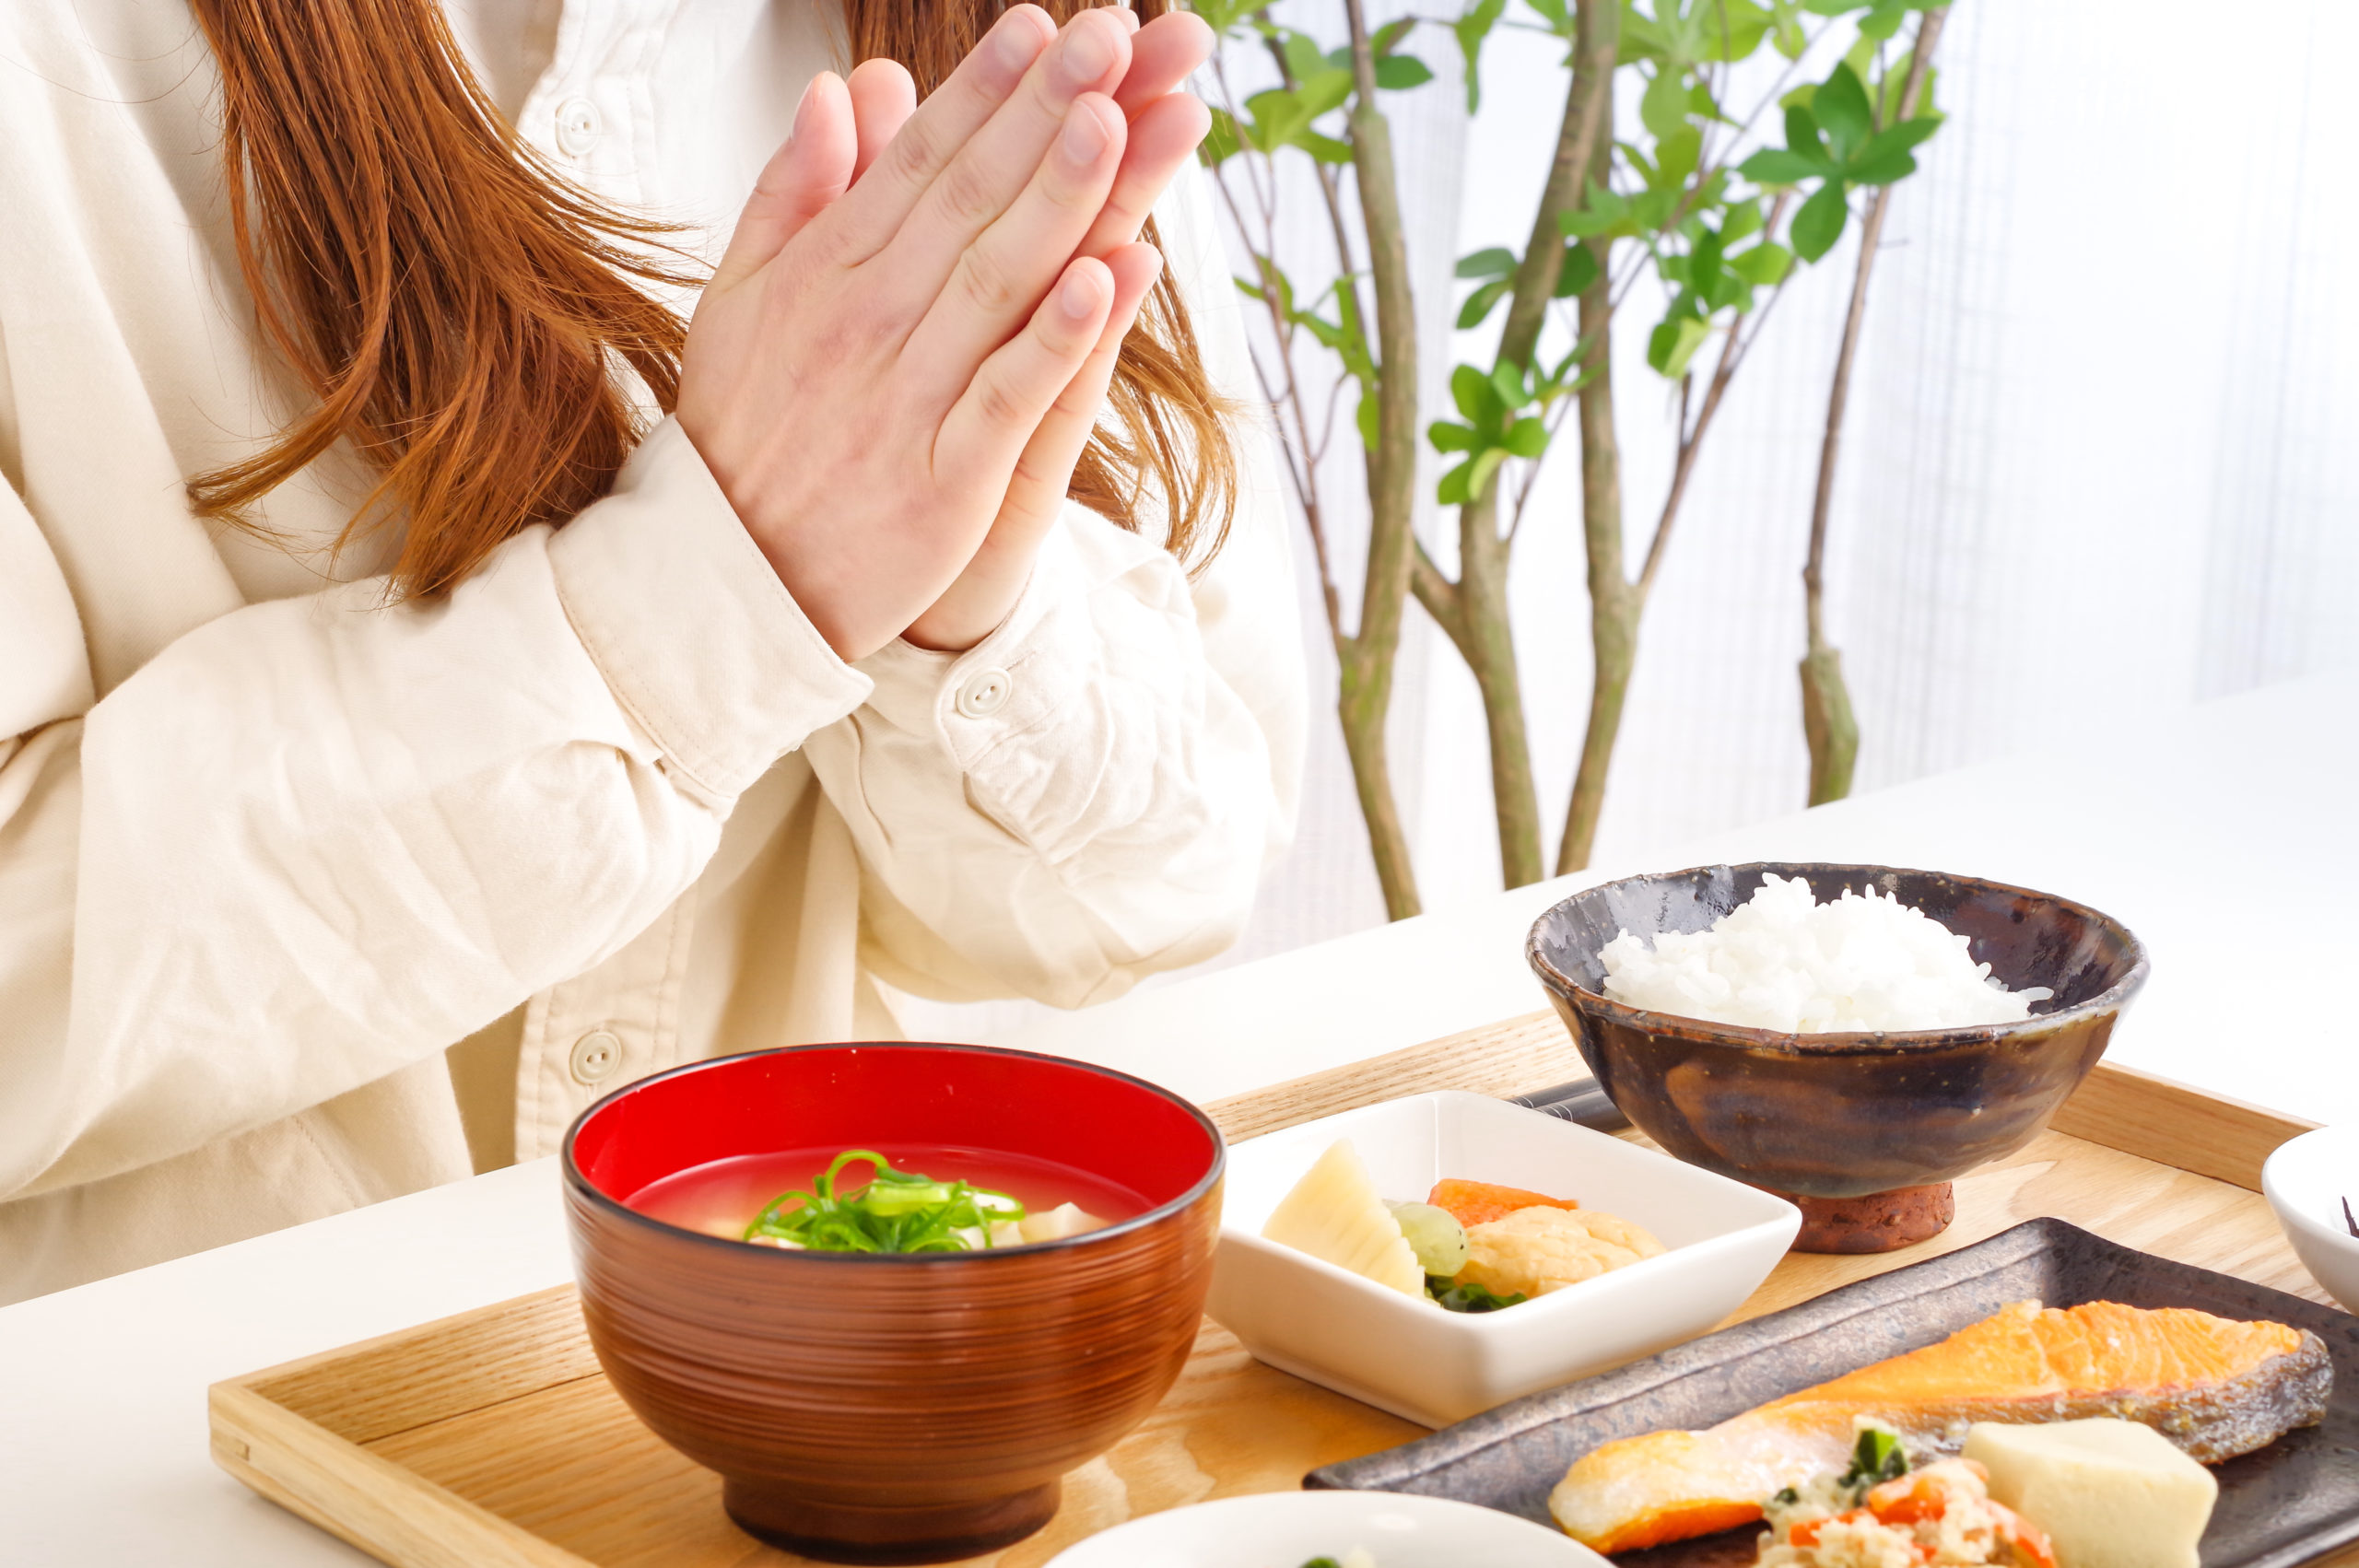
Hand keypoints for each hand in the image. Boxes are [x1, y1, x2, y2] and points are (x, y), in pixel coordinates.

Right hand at [675, 6, 1203, 662]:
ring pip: (995, 281)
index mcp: (827, 273)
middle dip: (1044, 111)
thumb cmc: (746, 436)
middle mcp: (868, 322)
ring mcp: (908, 399)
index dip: (986, 90)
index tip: (1046, 26)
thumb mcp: (742, 299)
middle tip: (1114, 36)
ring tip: (1119, 117)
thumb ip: (794, 192)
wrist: (725, 584)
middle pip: (970, 199)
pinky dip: (1055, 339)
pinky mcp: (944, 480)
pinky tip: (1111, 280)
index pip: (918, 161)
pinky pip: (1007, 397)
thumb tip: (840, 90)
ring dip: (1060, 197)